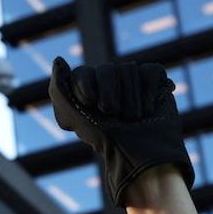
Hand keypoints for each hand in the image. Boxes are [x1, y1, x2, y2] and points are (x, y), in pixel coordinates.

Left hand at [48, 57, 193, 206]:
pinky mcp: (154, 80)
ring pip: (128, 69)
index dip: (85, 88)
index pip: (82, 72)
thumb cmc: (103, 138)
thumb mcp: (72, 116)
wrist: (139, 153)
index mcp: (86, 87)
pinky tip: (148, 109)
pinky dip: (148, 94)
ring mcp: (132, 79)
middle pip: (107, 69)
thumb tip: (58, 60)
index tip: (90, 104)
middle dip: (109, 95)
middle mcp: (108, 81)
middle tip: (113, 114)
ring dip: (130, 100)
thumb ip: (58, 89)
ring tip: (132, 117)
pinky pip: (150, 72)